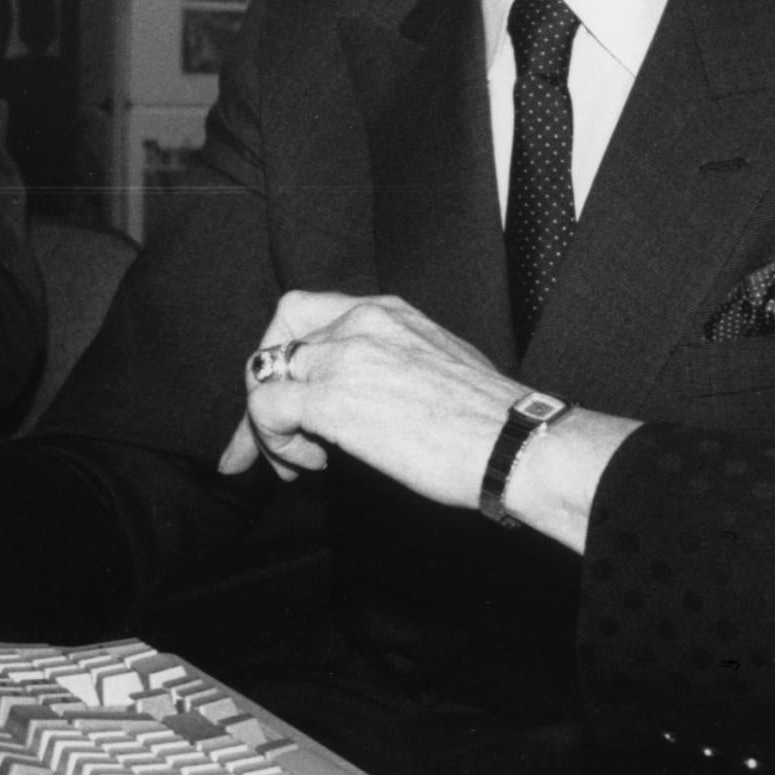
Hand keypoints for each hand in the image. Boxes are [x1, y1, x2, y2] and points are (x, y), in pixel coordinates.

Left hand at [217, 291, 522, 511]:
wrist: (512, 441)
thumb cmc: (490, 419)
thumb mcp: (435, 362)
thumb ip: (389, 362)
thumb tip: (360, 395)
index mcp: (385, 310)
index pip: (303, 313)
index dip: (281, 355)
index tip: (281, 397)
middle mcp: (358, 322)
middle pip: (275, 345)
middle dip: (262, 395)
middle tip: (266, 440)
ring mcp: (342, 356)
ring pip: (263, 379)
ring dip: (271, 428)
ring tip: (301, 462)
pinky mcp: (330, 399)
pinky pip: (265, 411)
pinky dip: (274, 442)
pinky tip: (312, 463)